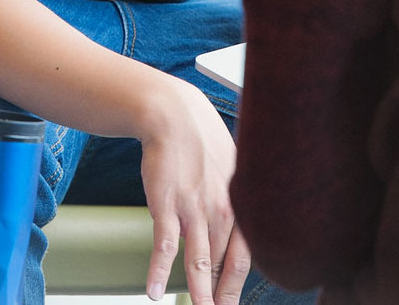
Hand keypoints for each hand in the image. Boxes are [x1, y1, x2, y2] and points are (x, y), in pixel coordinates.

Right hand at [138, 78, 252, 303]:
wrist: (173, 114)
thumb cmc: (202, 142)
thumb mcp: (233, 170)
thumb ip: (236, 202)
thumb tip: (240, 227)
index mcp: (241, 204)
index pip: (245, 258)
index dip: (237, 286)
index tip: (230, 304)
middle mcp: (222, 210)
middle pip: (225, 266)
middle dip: (221, 298)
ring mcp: (194, 208)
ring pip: (199, 262)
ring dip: (199, 293)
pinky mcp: (166, 204)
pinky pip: (165, 245)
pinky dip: (158, 271)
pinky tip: (153, 290)